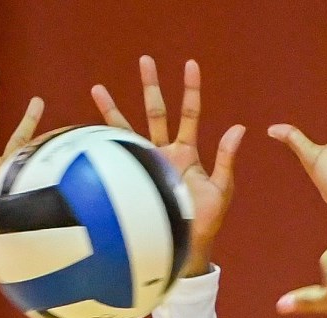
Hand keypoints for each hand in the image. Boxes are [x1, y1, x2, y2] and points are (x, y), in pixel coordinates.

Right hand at [91, 57, 244, 276]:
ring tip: (97, 88)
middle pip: (156, 111)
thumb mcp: (222, 188)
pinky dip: (103, 143)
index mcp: (187, 152)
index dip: (191, 89)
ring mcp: (147, 165)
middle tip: (145, 60)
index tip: (190, 65)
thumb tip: (239, 128)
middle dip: (150, 85)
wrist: (185, 247)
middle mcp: (165, 153)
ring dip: (114, 109)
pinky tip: (87, 130)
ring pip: (129, 129)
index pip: (190, 112)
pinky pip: (116, 157)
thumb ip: (227, 158)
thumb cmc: (206, 221)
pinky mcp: (133, 179)